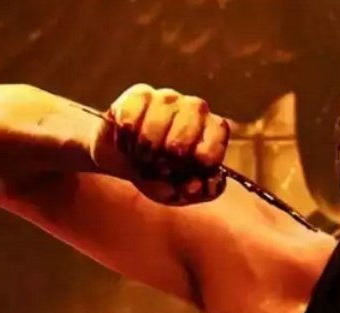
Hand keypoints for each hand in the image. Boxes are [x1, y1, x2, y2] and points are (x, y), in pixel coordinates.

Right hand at [91, 84, 230, 205]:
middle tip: (159, 166)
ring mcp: (169, 97)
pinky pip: (130, 121)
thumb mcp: (181, 191)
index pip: (213, 144)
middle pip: (182, 140)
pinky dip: (125, 141)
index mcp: (214, 130)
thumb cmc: (161, 174)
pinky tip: (129, 143)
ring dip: (144, 152)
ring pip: (153, 130)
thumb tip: (196, 186)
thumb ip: (197, 192)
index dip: (197, 164)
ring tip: (143, 157)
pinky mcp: (140, 93)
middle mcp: (196, 108)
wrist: (126, 158)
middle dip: (166, 162)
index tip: (186, 172)